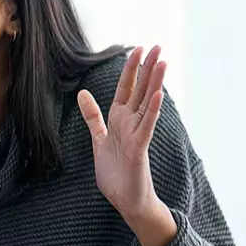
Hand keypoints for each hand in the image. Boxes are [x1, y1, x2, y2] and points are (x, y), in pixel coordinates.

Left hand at [77, 46, 176, 245]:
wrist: (125, 199)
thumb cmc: (116, 171)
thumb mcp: (99, 138)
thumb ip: (93, 116)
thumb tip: (83, 93)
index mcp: (120, 119)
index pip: (127, 88)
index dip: (131, 69)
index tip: (137, 49)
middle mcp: (131, 123)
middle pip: (141, 90)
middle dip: (148, 68)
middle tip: (158, 45)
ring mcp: (137, 134)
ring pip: (148, 103)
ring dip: (155, 83)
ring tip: (163, 62)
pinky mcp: (139, 148)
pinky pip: (147, 126)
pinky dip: (153, 110)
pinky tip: (159, 94)